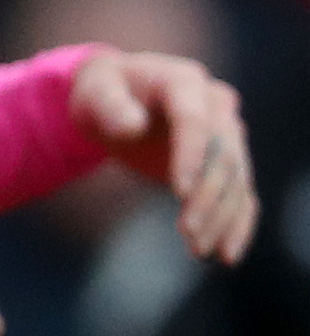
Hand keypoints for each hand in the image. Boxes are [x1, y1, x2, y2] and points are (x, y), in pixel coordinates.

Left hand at [76, 49, 256, 264]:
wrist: (117, 97)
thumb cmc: (102, 91)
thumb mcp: (95, 91)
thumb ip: (110, 106)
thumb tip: (131, 126)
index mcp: (184, 81)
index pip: (195, 121)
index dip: (192, 155)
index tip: (180, 192)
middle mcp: (216, 105)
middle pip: (223, 155)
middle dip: (207, 196)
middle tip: (187, 233)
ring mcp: (226, 132)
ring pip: (236, 179)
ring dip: (222, 217)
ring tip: (199, 250)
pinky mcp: (224, 160)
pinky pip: (241, 192)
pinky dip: (237, 223)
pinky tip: (227, 254)